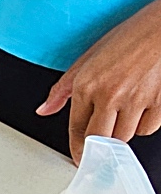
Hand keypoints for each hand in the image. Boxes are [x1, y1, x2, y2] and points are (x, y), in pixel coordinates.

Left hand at [38, 0, 160, 163]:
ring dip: (121, 132)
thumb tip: (44, 109)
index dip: (76, 148)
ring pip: (124, 137)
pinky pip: (147, 129)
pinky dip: (144, 124)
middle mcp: (110, 95)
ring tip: (123, 113)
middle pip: (100, 140)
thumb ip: (63, 88)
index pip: (76, 129)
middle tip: (100, 143)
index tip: (78, 157)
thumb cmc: (130, 36)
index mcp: (87, 85)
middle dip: (98, 144)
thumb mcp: (89, 57)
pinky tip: (142, 108)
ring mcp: (136, 100)